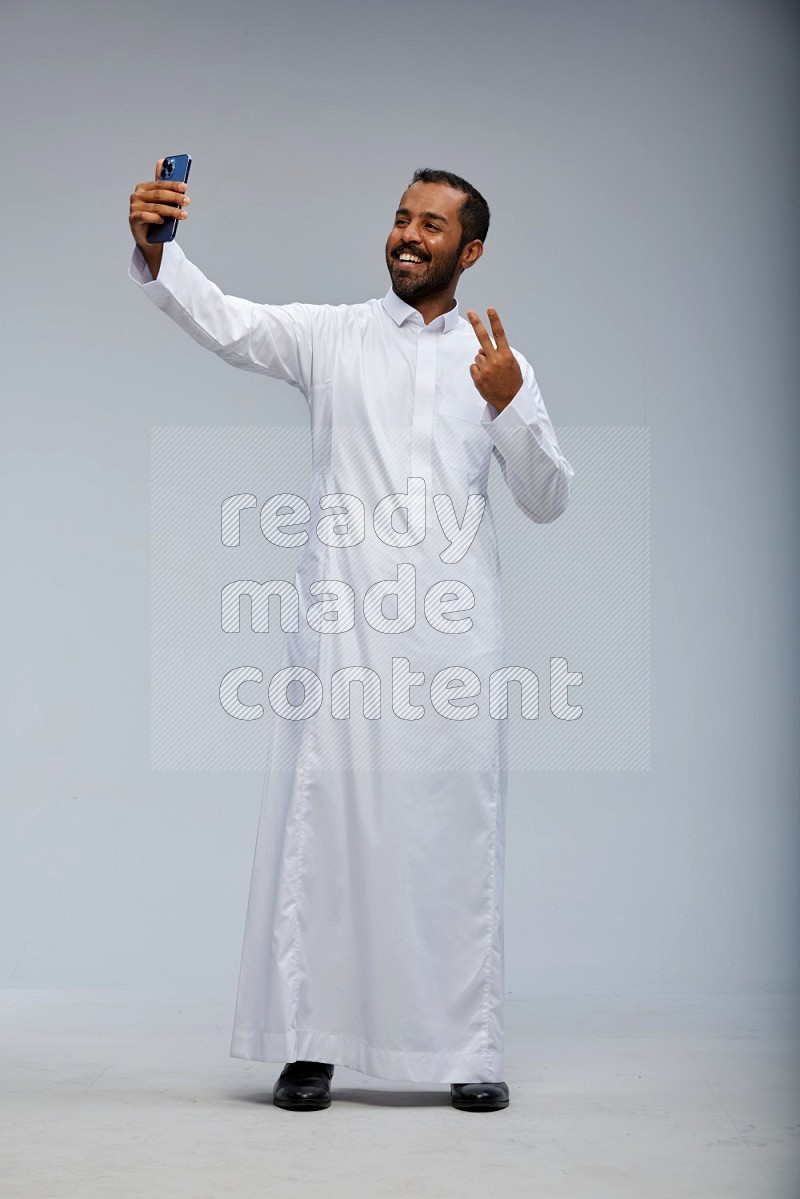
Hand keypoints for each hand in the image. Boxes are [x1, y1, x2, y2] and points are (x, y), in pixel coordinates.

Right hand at [128, 159, 190, 275]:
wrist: (148, 237)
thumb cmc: (155, 216)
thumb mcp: (161, 201)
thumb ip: (163, 185)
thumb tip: (162, 161)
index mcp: (143, 188)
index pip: (159, 184)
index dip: (172, 185)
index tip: (185, 187)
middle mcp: (137, 196)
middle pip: (158, 195)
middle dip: (175, 197)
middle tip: (187, 201)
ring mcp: (134, 207)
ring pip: (155, 207)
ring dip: (171, 211)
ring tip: (183, 215)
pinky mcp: (133, 219)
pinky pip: (144, 217)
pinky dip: (154, 218)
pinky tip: (162, 221)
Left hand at [467, 308, 522, 412]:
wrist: (510, 401)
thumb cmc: (511, 381)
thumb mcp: (511, 364)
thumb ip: (498, 354)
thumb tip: (481, 350)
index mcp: (506, 355)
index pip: (499, 334)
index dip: (495, 320)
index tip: (490, 309)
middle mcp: (496, 360)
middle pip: (483, 338)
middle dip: (477, 323)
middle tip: (470, 312)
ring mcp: (486, 369)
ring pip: (478, 357)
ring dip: (482, 362)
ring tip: (491, 373)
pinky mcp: (478, 378)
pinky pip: (473, 367)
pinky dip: (478, 371)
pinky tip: (486, 378)